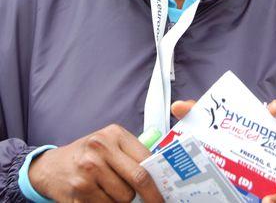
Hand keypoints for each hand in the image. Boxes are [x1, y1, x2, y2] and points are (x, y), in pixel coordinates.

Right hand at [29, 124, 162, 202]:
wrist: (53, 167)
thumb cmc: (88, 154)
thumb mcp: (109, 143)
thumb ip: (131, 154)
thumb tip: (158, 174)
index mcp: (113, 134)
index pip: (144, 160)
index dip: (159, 180)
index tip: (166, 192)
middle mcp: (100, 149)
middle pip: (138, 180)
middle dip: (149, 196)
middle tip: (155, 202)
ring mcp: (88, 171)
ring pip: (124, 198)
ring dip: (124, 200)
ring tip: (113, 190)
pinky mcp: (79, 191)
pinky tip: (100, 195)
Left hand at [171, 99, 275, 202]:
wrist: (205, 185)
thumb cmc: (213, 149)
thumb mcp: (202, 132)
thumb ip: (195, 118)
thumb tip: (180, 107)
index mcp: (255, 129)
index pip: (271, 116)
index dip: (275, 110)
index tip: (275, 108)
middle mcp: (268, 149)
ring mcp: (270, 171)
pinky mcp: (265, 192)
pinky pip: (275, 194)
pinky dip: (274, 197)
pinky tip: (271, 196)